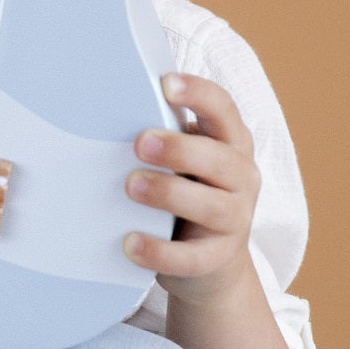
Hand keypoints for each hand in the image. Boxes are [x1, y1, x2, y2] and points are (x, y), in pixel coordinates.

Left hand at [121, 74, 259, 312]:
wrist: (211, 264)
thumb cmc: (186, 194)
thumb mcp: (183, 162)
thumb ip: (162, 136)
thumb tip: (107, 108)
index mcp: (231, 143)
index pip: (223, 110)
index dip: (199, 94)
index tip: (166, 83)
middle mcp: (242, 178)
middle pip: (221, 159)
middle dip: (180, 149)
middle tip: (140, 142)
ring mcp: (235, 220)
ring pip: (211, 206)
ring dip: (169, 193)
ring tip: (132, 185)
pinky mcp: (217, 258)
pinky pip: (191, 257)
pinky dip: (160, 252)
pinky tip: (130, 242)